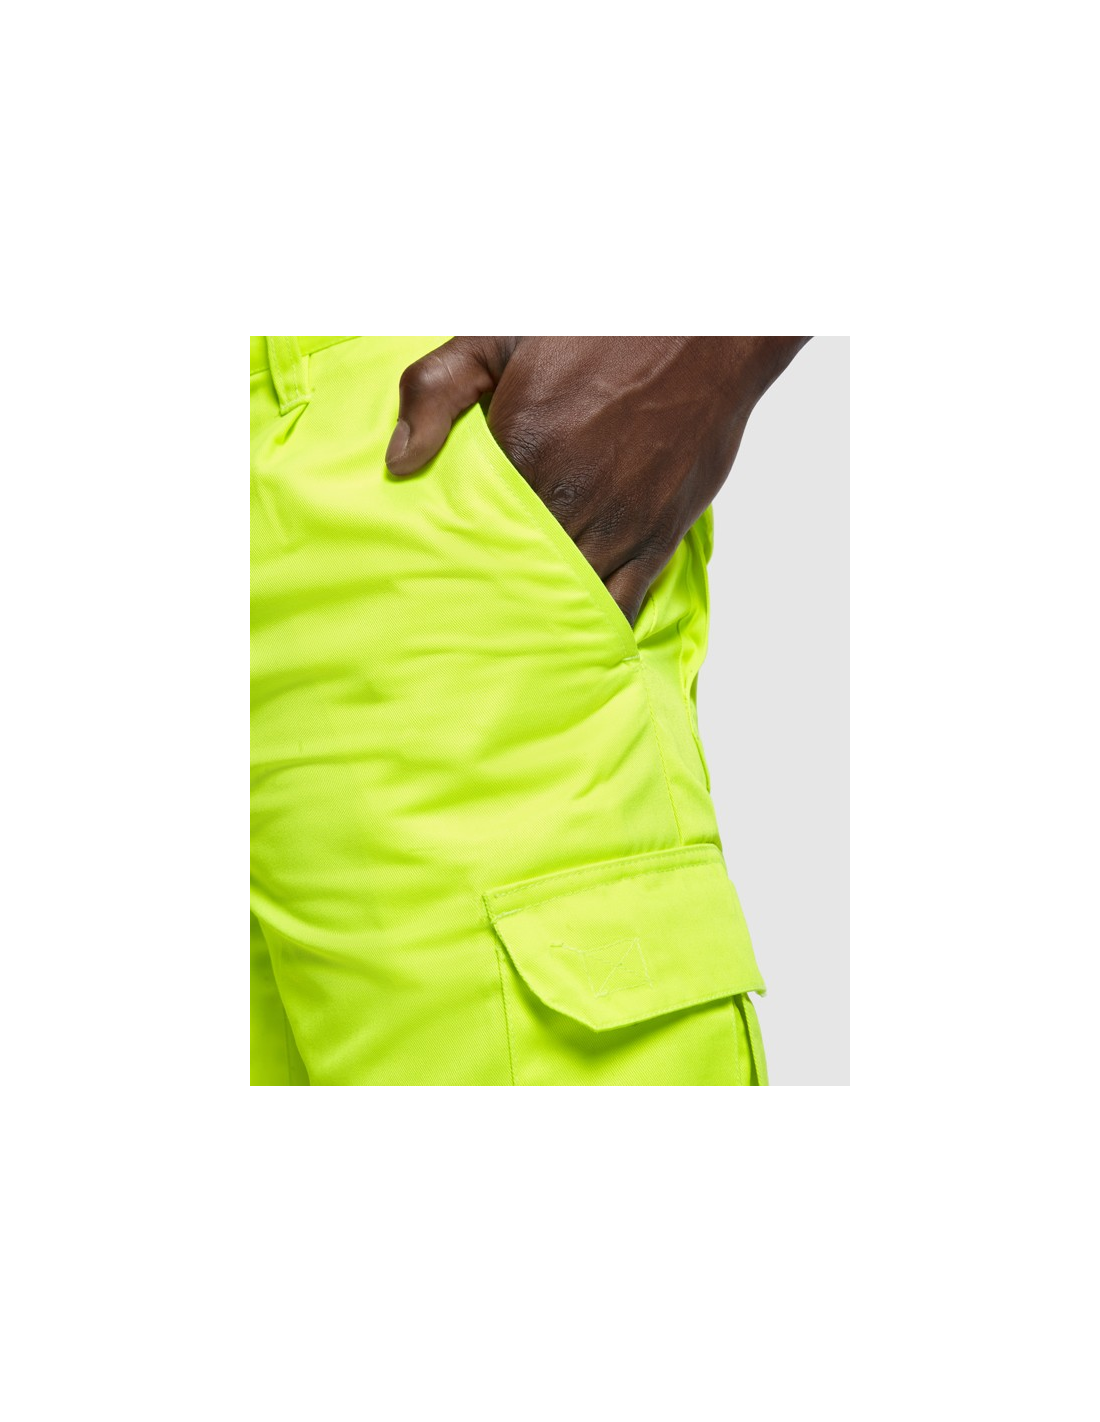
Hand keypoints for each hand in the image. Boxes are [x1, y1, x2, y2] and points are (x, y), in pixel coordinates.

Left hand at [385, 337, 807, 624]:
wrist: (706, 330)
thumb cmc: (601, 327)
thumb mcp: (499, 335)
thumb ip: (436, 389)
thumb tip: (399, 462)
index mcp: (524, 449)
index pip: (471, 528)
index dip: (450, 554)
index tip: (427, 574)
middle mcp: (570, 496)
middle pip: (515, 571)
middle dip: (487, 594)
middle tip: (456, 622)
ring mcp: (618, 523)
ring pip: (566, 596)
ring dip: (536, 616)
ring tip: (504, 637)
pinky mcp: (658, 535)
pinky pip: (622, 601)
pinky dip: (593, 624)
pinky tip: (569, 638)